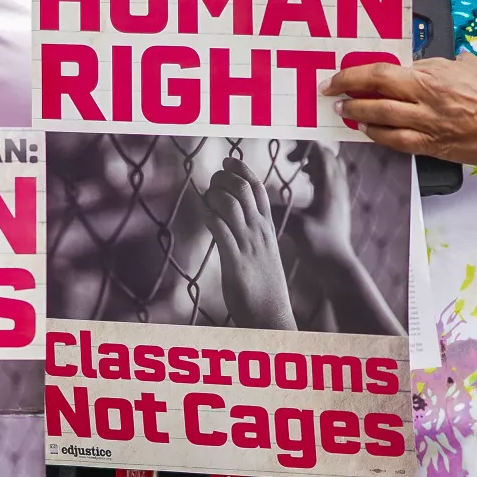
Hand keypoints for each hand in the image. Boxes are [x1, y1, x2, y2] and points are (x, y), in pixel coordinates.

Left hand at [200, 157, 296, 330]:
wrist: (272, 315)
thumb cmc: (264, 285)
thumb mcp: (262, 252)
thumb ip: (252, 233)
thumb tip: (234, 217)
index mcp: (267, 228)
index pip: (258, 188)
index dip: (242, 170)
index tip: (227, 160)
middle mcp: (260, 232)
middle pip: (244, 189)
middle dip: (224, 178)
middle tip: (212, 180)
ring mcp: (249, 245)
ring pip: (231, 204)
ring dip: (214, 194)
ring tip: (206, 198)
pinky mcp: (236, 262)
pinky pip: (221, 230)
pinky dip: (209, 216)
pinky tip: (204, 213)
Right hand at [284, 143, 351, 262]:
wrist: (338, 265)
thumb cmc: (317, 246)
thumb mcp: (295, 226)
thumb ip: (276, 209)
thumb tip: (254, 194)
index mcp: (329, 187)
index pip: (321, 152)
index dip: (304, 146)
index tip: (286, 152)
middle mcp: (338, 187)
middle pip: (327, 155)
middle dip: (308, 152)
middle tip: (289, 158)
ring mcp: (341, 195)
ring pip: (330, 166)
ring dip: (314, 162)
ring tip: (297, 168)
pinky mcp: (339, 203)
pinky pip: (331, 177)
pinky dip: (317, 174)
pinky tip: (304, 184)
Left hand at [325, 54, 476, 166]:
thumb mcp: (464, 65)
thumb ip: (435, 65)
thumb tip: (414, 66)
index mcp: (434, 74)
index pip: (381, 72)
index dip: (353, 75)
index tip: (337, 77)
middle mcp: (428, 99)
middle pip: (376, 97)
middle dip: (348, 96)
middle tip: (333, 96)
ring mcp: (431, 125)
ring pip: (382, 122)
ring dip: (359, 118)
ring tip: (348, 114)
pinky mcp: (437, 147)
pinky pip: (400, 143)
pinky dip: (380, 138)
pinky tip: (370, 133)